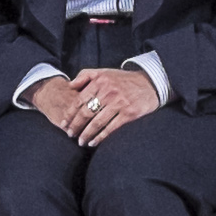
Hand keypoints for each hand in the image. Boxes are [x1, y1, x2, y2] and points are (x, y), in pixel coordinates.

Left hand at [34, 66, 158, 145]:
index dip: (70, 114)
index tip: (64, 124)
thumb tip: (70, 85)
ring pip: (97, 122)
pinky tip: (94, 142)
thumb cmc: (123, 80)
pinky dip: (100, 137)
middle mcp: (108, 91)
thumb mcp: (104, 72)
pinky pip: (111, 128)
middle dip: (76, 126)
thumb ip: (85, 76)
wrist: (150, 83)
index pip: (79, 100)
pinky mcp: (129, 113)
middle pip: (86, 113)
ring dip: (86, 134)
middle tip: (70, 135)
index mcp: (100, 81)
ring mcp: (119, 103)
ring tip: (81, 141)